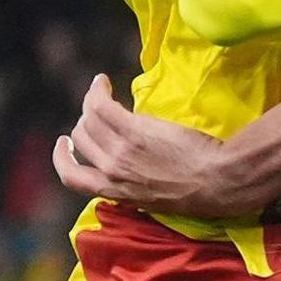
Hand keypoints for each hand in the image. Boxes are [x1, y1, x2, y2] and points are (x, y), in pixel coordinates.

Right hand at [52, 75, 244, 216]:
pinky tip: (102, 82)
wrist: (217, 181)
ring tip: (99, 89)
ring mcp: (120, 151)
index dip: (63, 159)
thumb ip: (136, 183)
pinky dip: (97, 91)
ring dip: (90, 101)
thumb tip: (132, 167)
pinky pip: (102, 105)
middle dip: (85, 122)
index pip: (72, 178)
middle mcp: (111, 172)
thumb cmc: (199, 190)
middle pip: (82, 140)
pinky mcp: (134, 131)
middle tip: (96, 109)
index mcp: (116, 192)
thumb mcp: (156, 198)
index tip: (66, 144)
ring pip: (89, 120)